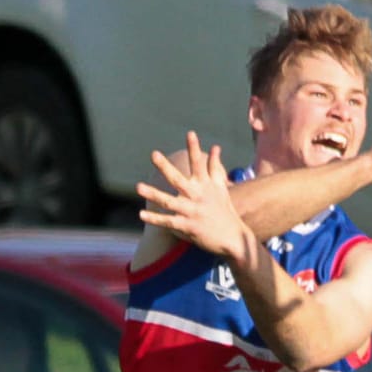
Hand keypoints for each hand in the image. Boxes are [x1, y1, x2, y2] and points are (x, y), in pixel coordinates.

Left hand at [136, 132, 249, 262]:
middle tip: (154, 154)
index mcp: (205, 186)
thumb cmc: (224, 210)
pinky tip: (141, 214)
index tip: (190, 133)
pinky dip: (155, 219)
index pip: (199, 164)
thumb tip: (216, 147)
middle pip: (179, 179)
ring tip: (138, 187)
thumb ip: (215, 167)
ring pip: (169, 201)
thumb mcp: (221, 187)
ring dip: (154, 194)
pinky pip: (168, 222)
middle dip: (166, 167)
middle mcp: (198, 196)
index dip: (195, 148)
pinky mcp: (189, 227)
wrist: (233, 238)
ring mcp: (192, 211)